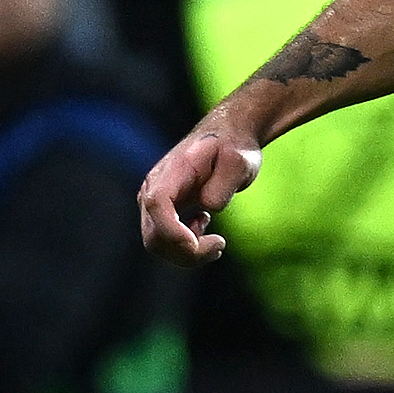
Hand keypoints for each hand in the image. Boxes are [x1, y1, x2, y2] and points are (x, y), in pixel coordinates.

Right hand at [139, 117, 262, 261]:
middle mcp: (154, 188)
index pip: (157, 204)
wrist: (227, 138)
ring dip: (188, 253)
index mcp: (172, 172)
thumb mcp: (239, 162)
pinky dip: (186, 248)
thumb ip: (223, 186)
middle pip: (154, 236)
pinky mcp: (161, 212)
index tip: (199, 244)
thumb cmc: (234, 148)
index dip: (173, 232)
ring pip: (158, 244)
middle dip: (187, 252)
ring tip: (216, 240)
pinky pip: (164, 242)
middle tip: (220, 244)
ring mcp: (154, 202)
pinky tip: (203, 226)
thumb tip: (208, 208)